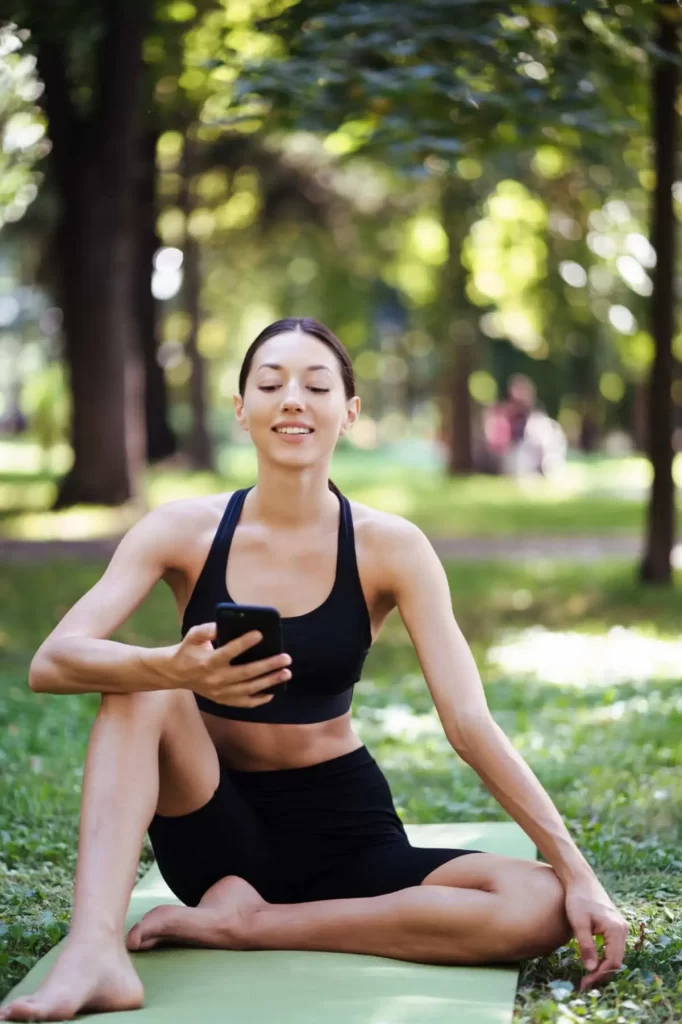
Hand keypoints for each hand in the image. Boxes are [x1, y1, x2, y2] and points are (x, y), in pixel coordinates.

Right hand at [165, 623, 291, 706]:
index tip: (260, 633)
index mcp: (207, 662)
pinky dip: (260, 699)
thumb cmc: (188, 650)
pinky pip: (244, 703)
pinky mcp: (223, 700)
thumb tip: (221, 626)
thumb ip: (206, 630)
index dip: (244, 643)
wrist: (176, 674)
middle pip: (245, 673)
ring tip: (286, 673)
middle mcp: (215, 679)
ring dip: (270, 682)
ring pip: (249, 689)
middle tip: (286, 658)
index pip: (228, 652)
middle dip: (268, 665)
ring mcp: (220, 692)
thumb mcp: (192, 636)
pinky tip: (274, 691)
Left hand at [564, 875, 627, 989]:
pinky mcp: (614, 926)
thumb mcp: (579, 923)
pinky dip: (604, 958)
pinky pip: (612, 948)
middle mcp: (622, 929)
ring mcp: (620, 927)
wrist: (580, 879)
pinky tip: (592, 964)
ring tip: (587, 977)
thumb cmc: (577, 898)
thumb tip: (591, 970)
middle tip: (584, 984)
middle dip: (601, 974)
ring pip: (615, 955)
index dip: (600, 975)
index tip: (585, 983)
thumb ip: (586, 946)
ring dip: (603, 968)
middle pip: (616, 961)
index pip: (613, 961)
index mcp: (616, 929)